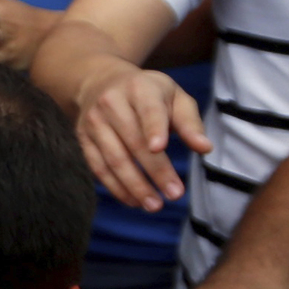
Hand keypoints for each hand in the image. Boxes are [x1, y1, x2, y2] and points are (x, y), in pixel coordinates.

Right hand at [73, 61, 209, 211]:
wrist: (101, 82)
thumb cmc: (148, 94)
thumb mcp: (174, 97)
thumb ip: (190, 122)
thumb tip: (205, 148)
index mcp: (139, 87)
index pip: (148, 109)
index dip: (153, 128)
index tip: (160, 148)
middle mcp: (111, 102)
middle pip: (133, 141)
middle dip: (155, 171)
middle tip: (175, 194)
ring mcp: (94, 122)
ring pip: (114, 159)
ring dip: (135, 186)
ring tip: (155, 205)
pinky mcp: (83, 139)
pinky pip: (99, 168)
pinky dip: (117, 188)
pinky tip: (134, 201)